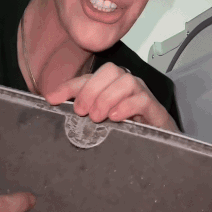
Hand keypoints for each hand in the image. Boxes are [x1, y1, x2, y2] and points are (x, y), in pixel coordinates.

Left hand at [45, 62, 178, 131]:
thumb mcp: (101, 119)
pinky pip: (142, 98)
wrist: (160, 141)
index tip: (52, 99)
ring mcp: (142, 94)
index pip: (88, 78)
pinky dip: (127, 106)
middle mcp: (127, 84)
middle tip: (82, 112)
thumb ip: (82, 111)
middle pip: (110, 70)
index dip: (69, 86)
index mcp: (111, 85)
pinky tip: (116, 117)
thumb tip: (53, 104)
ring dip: (108, 97)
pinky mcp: (155, 108)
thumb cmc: (128, 127)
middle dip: (91, 89)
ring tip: (98, 117)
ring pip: (126, 81)